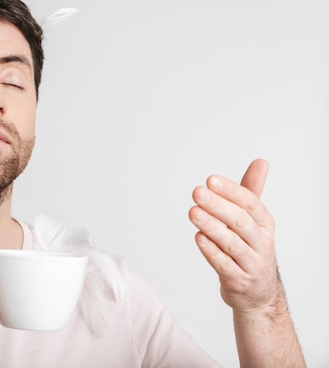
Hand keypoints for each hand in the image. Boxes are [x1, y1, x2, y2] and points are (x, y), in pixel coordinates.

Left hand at [188, 159, 280, 311]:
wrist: (259, 295)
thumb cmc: (251, 250)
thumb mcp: (254, 221)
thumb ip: (251, 192)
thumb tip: (261, 162)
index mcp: (264, 224)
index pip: (250, 203)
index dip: (231, 191)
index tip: (210, 180)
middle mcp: (261, 242)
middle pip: (241, 221)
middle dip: (218, 205)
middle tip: (197, 192)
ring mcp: (251, 263)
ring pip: (232, 243)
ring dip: (211, 226)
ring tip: (193, 212)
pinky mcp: (239, 281)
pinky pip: (224, 265)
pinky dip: (211, 251)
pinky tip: (198, 238)